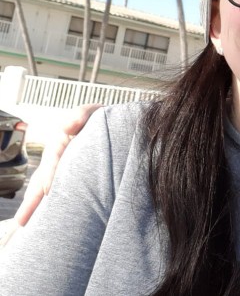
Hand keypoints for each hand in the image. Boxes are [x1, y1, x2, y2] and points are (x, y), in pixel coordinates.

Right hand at [0, 103, 101, 247]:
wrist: (117, 125)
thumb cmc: (103, 119)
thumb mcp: (93, 112)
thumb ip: (80, 115)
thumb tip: (65, 127)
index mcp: (61, 145)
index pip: (53, 160)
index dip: (51, 173)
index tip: (49, 190)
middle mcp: (57, 159)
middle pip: (42, 180)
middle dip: (33, 201)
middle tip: (22, 222)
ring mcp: (62, 169)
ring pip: (44, 189)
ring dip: (35, 207)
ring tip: (23, 227)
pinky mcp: (70, 177)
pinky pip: (55, 191)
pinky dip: (46, 206)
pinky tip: (39, 223)